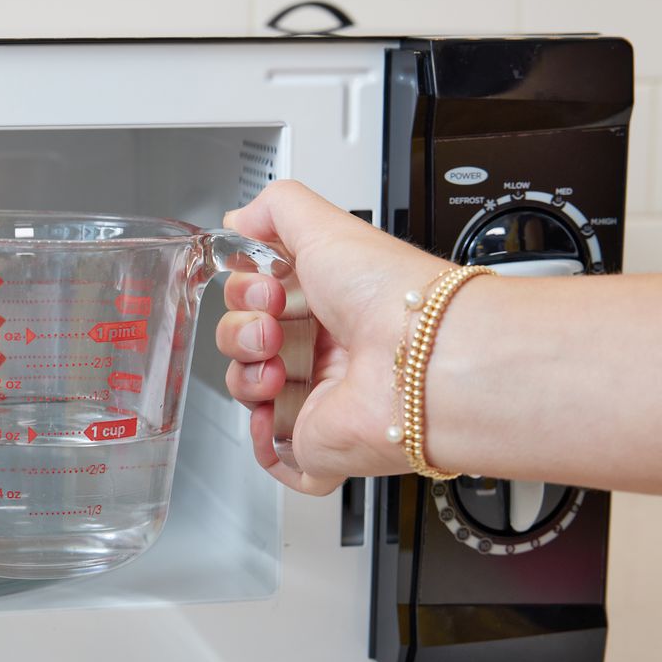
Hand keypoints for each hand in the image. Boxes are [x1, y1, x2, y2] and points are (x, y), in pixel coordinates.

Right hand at [216, 180, 451, 494]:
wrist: (421, 361)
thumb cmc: (389, 296)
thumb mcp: (326, 224)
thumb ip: (276, 208)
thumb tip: (241, 217)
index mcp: (328, 301)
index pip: (259, 298)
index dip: (246, 288)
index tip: (263, 278)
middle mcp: (324, 348)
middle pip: (244, 341)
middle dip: (240, 325)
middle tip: (273, 315)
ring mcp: (318, 397)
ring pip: (245, 389)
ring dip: (244, 369)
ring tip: (277, 360)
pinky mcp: (314, 443)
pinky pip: (269, 453)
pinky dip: (259, 436)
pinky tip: (273, 405)